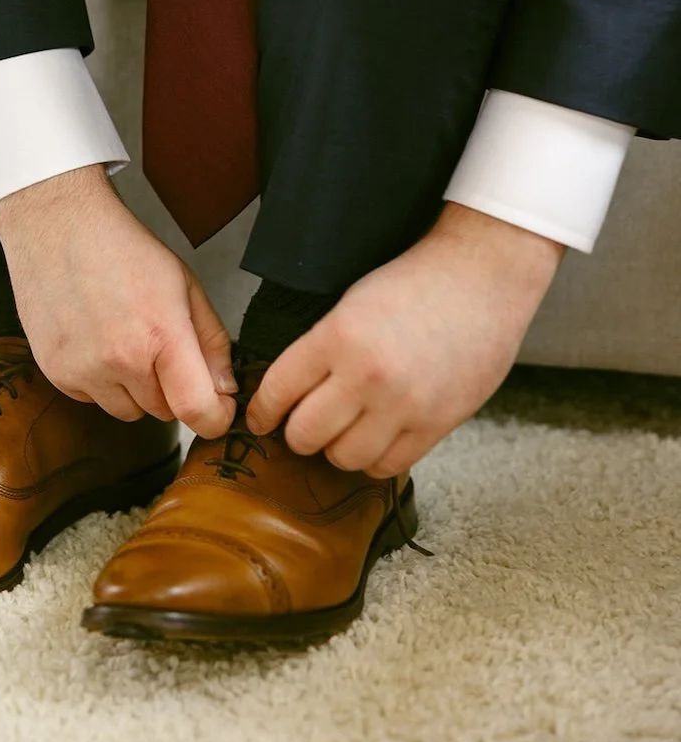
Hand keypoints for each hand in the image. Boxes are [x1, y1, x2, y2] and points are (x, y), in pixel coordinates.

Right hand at [0, 164, 237, 438]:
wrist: (58, 225)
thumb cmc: (123, 248)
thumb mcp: (184, 284)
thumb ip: (212, 341)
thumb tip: (225, 390)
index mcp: (162, 334)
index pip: (198, 410)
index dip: (216, 417)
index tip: (218, 407)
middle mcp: (121, 359)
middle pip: (165, 412)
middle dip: (172, 389)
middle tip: (159, 345)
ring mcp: (83, 369)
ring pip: (128, 411)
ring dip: (135, 389)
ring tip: (124, 339)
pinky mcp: (55, 372)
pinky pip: (92, 399)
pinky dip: (100, 381)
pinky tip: (96, 339)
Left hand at [245, 202, 564, 476]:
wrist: (482, 276)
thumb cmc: (416, 281)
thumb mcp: (352, 302)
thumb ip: (321, 348)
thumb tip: (289, 393)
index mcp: (338, 335)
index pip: (279, 390)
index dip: (262, 412)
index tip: (260, 420)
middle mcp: (367, 375)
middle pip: (305, 434)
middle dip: (298, 432)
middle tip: (306, 423)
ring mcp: (404, 404)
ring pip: (344, 457)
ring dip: (338, 447)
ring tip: (346, 429)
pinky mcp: (437, 423)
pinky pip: (389, 466)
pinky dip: (375, 458)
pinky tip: (377, 437)